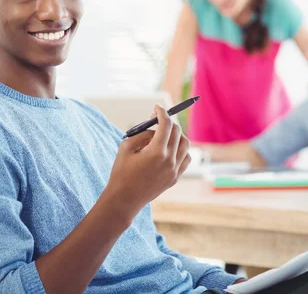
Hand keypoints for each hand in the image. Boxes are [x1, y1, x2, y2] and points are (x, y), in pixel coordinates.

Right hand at [106, 104, 190, 218]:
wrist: (124, 200)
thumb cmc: (121, 173)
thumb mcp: (126, 147)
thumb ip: (142, 134)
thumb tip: (154, 127)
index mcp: (156, 152)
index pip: (166, 124)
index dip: (161, 113)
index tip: (156, 108)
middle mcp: (169, 160)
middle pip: (177, 132)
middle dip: (168, 122)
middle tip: (157, 120)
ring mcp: (175, 170)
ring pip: (185, 144)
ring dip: (177, 134)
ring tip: (164, 134)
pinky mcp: (175, 177)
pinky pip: (186, 158)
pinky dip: (181, 149)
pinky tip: (170, 148)